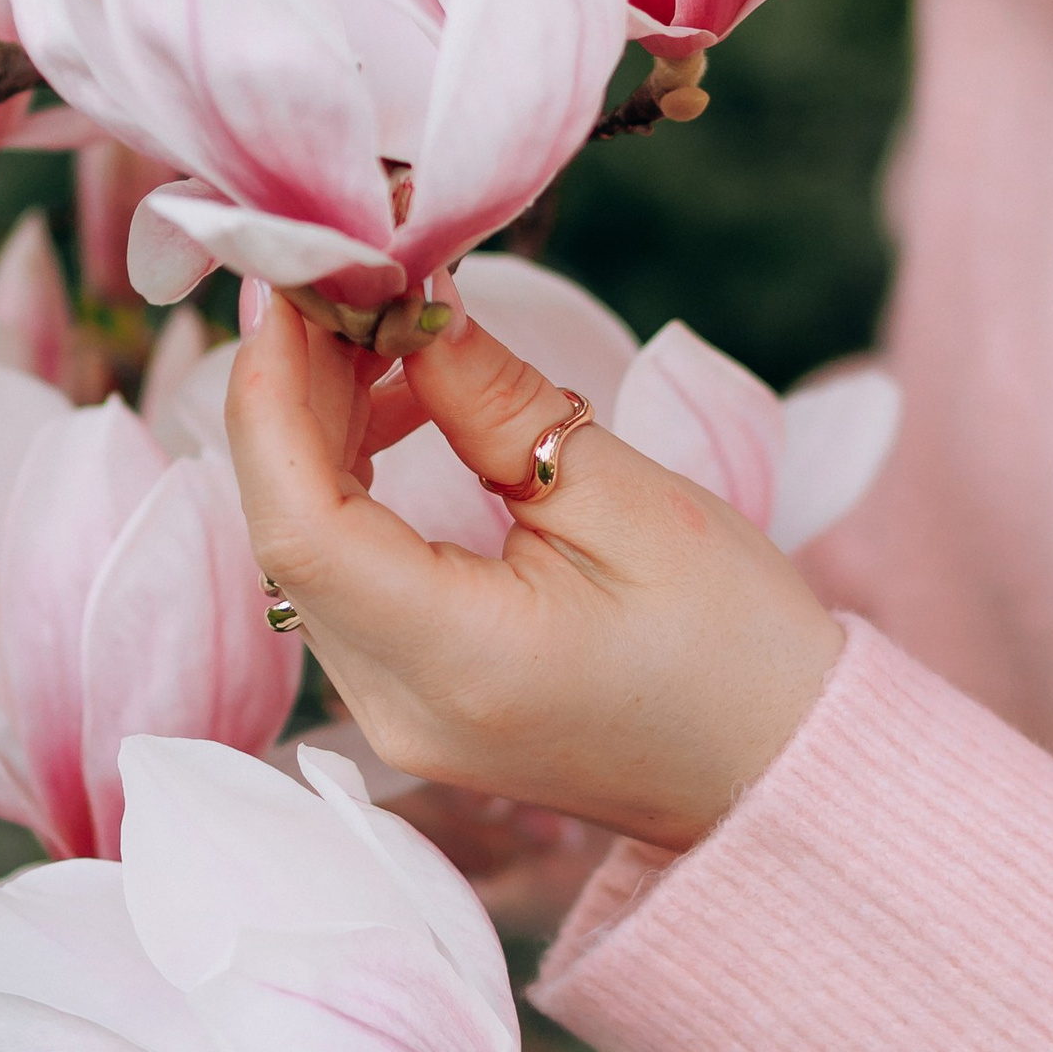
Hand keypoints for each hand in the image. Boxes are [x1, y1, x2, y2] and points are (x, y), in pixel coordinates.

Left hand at [224, 287, 843, 854]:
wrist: (778, 768)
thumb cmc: (738, 645)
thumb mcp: (633, 500)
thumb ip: (501, 404)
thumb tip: (413, 304)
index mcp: (460, 662)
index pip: (302, 526)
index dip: (275, 400)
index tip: (294, 290)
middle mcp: (399, 709)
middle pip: (288, 535)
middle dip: (293, 397)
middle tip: (341, 283)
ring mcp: (394, 719)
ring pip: (303, 555)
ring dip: (319, 435)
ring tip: (386, 334)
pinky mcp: (407, 704)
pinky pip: (341, 581)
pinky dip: (349, 488)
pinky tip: (396, 412)